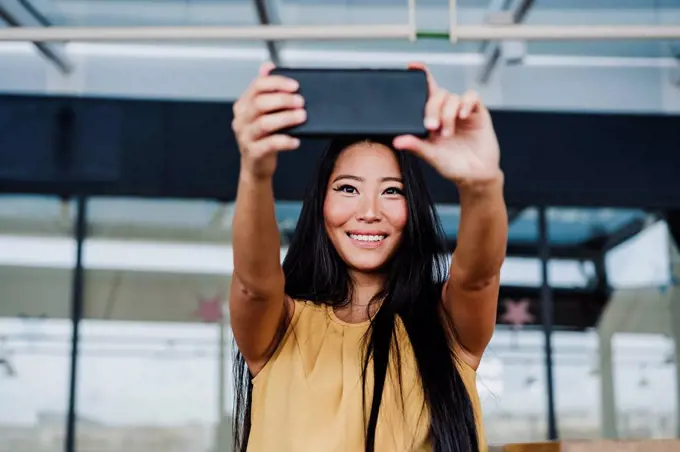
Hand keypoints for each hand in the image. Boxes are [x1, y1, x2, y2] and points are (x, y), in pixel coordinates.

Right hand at [232, 62, 305, 179]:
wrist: (256, 166)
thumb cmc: (262, 136)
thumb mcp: (262, 112)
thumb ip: (265, 90)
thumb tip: (267, 66)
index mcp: (243, 105)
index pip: (258, 86)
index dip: (277, 83)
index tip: (295, 85)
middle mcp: (241, 119)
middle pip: (260, 102)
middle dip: (283, 100)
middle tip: (301, 101)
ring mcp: (245, 136)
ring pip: (265, 123)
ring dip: (286, 118)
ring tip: (302, 116)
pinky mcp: (253, 152)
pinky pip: (270, 144)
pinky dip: (285, 141)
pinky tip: (296, 140)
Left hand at [393, 62, 500, 187]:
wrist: (476, 176)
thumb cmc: (453, 166)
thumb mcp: (431, 156)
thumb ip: (416, 146)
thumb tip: (397, 141)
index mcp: (432, 119)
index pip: (424, 93)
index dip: (420, 77)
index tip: (411, 66)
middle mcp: (446, 112)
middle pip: (437, 94)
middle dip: (432, 108)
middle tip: (432, 126)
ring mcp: (462, 111)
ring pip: (453, 97)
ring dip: (448, 113)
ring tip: (447, 133)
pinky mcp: (477, 112)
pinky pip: (472, 97)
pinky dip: (466, 103)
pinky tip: (462, 116)